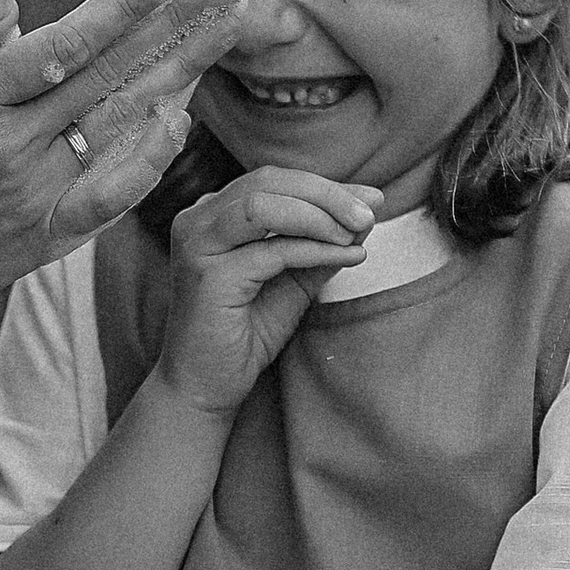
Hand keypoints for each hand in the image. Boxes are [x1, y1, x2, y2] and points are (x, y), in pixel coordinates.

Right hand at [0, 0, 248, 332]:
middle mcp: (11, 145)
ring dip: (177, 78)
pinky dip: (147, 159)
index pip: (66, 41)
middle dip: (173, 28)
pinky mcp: (42, 239)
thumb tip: (17, 6)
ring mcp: (32, 195)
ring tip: (222, 37)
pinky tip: (180, 121)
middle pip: (110, 76)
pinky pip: (110, 196)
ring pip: (120, 126)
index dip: (123, 5)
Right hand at [153, 169, 380, 417]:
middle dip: (327, 193)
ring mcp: (198, 246)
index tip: (372, 199)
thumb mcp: (293, 280)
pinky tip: (347, 256)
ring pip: (264, 203)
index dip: (325, 186)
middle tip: (370, 212)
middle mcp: (197, 221)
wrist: (206, 388)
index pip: (273, 181)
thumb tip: (366, 213)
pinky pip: (272, 250)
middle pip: (268, 181)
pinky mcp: (209, 277)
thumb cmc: (244, 335)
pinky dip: (316, 249)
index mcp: (213, 215)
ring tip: (356, 232)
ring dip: (319, 214)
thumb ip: (321, 244)